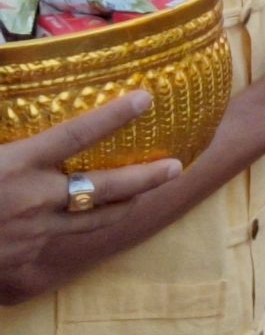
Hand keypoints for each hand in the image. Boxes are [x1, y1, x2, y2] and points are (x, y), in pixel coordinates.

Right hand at [0, 93, 184, 303]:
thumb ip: (1, 124)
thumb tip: (3, 70)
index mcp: (16, 166)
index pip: (78, 134)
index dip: (116, 115)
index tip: (146, 98)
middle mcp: (34, 200)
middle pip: (107, 188)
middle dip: (148, 176)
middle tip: (177, 166)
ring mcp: (32, 236)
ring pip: (95, 221)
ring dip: (126, 205)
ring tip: (149, 193)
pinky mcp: (22, 263)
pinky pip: (60, 245)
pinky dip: (78, 233)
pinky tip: (92, 225)